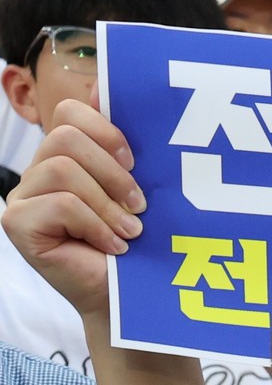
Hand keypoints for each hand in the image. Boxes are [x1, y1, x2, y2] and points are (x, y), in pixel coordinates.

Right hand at [3, 99, 142, 318]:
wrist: (129, 300)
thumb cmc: (139, 247)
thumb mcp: (139, 192)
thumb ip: (124, 148)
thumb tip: (103, 84)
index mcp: (68, 157)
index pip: (73, 113)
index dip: (107, 131)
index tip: (135, 163)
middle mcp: (40, 171)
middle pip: (66, 137)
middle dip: (112, 173)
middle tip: (138, 207)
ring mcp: (23, 196)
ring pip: (64, 170)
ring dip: (107, 205)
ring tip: (129, 233)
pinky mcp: (18, 222)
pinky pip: (60, 204)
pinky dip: (95, 225)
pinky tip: (111, 246)